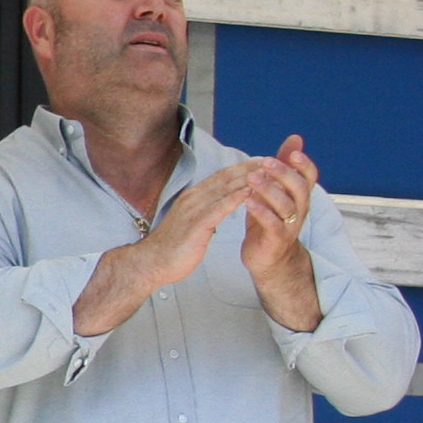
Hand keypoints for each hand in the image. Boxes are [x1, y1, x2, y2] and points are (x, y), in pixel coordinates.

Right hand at [129, 159, 260, 291]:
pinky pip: (219, 208)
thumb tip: (217, 208)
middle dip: (248, 168)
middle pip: (225, 178)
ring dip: (246, 179)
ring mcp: (194, 210)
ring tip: (267, 172)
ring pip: (224, 189)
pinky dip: (235, 198)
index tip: (260, 161)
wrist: (152, 262)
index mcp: (192, 197)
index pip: (220, 176)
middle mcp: (193, 199)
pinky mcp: (196, 224)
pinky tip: (249, 192)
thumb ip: (204, 212)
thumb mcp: (190, 222)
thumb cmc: (172, 246)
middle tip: (270, 160)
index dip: (241, 167)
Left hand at [241, 135, 322, 330]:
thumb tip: (295, 138)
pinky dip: (262, 212)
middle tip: (266, 161)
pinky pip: (273, 224)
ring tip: (253, 178)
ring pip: (286, 205)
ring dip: (270, 190)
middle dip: (284, 173)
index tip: (293, 152)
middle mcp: (299, 208)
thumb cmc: (270, 219)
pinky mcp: (276, 239)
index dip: (304, 164)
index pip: (309, 176)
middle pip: (298, 188)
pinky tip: (249, 202)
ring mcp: (290, 225)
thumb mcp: (277, 190)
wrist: (269, 258)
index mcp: (299, 195)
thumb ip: (284, 165)